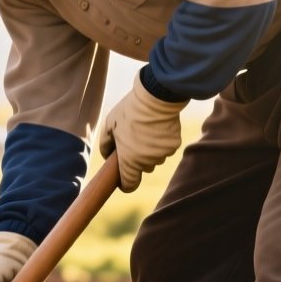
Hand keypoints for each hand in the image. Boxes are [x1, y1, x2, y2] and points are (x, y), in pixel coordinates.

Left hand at [98, 73, 185, 191]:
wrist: (156, 96)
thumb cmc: (129, 111)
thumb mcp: (109, 126)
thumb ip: (105, 145)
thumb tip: (108, 156)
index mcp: (129, 160)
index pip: (130, 184)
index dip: (126, 183)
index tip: (123, 178)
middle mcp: (148, 161)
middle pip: (143, 169)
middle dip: (137, 160)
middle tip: (132, 141)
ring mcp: (162, 154)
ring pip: (155, 159)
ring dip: (150, 151)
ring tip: (145, 131)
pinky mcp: (174, 145)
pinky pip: (166, 149)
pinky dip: (161, 142)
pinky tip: (157, 127)